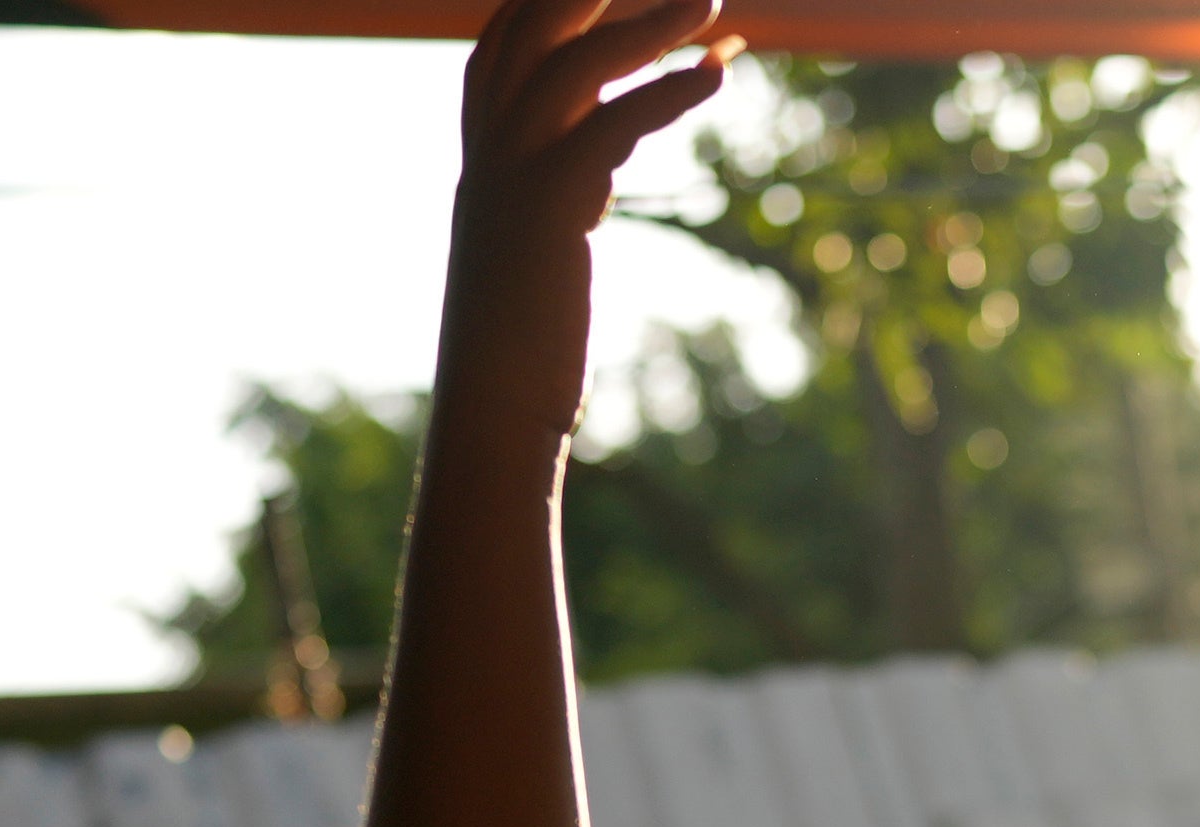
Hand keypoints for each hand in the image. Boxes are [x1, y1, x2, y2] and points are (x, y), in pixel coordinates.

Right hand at [449, 0, 736, 440]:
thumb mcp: (534, 247)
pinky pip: (610, 126)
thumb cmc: (522, 350)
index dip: (549, 1)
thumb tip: (595, 169)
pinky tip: (716, 76)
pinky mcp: (547, 210)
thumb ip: (558, 192)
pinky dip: (666, 93)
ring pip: (573, 64)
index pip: (502, 46)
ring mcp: (509, 177)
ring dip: (645, 23)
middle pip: (531, 29)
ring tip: (710, 3)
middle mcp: (488, 155)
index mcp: (483, 161)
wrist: (493, 414)